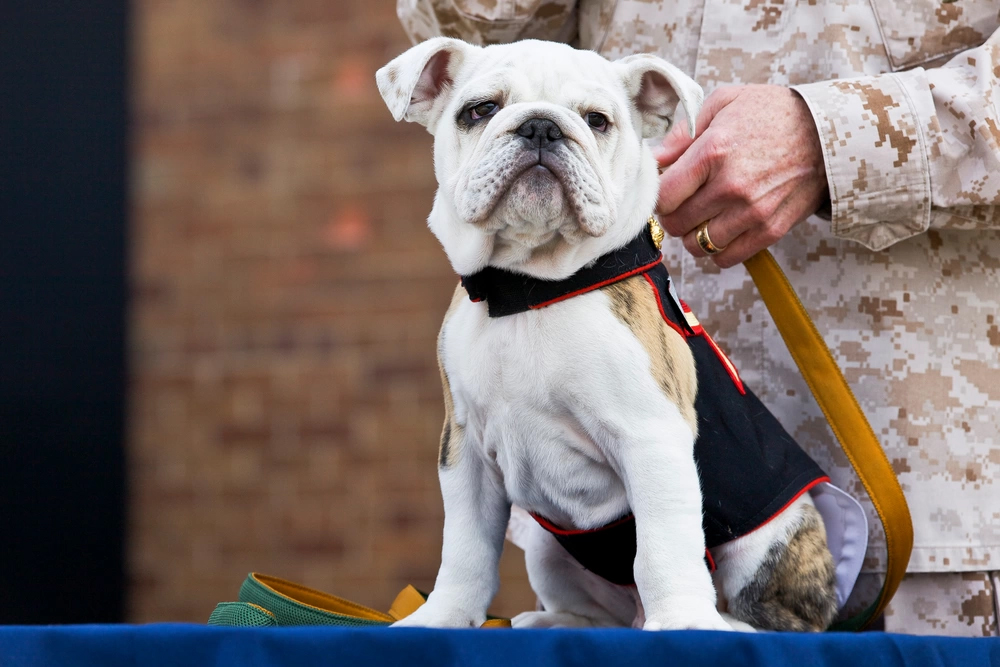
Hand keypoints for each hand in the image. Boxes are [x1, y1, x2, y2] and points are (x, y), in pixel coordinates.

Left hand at [653, 85, 828, 267]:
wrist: (830, 132)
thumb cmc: (773, 113)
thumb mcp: (725, 102)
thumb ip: (684, 132)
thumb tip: (654, 159)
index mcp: (713, 152)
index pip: (662, 196)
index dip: (658, 194)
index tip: (667, 188)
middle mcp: (731, 186)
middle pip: (676, 224)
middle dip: (673, 214)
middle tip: (684, 201)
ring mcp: (752, 212)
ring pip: (697, 245)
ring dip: (693, 234)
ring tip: (704, 215)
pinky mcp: (771, 230)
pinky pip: (726, 258)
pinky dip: (718, 249)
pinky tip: (723, 228)